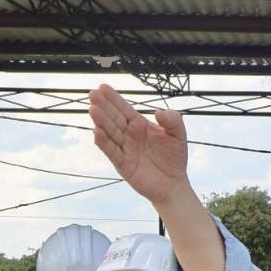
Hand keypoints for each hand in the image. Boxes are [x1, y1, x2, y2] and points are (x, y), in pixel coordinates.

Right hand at [89, 84, 190, 206]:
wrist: (173, 184)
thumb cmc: (174, 157)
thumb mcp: (178, 135)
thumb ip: (173, 120)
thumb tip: (159, 112)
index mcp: (140, 125)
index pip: (124, 109)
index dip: (114, 98)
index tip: (102, 87)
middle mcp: (129, 135)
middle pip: (114, 118)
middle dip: (103, 106)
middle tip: (92, 94)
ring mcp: (124, 149)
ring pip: (110, 133)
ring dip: (101, 121)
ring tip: (93, 109)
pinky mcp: (123, 164)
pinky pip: (112, 151)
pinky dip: (104, 142)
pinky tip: (97, 132)